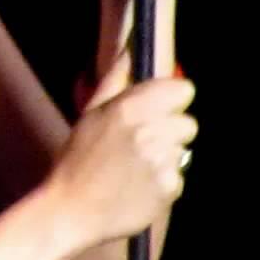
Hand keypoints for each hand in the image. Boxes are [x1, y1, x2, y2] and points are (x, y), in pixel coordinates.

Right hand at [45, 77, 196, 244]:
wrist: (71, 210)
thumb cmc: (77, 160)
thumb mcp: (89, 115)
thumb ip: (115, 80)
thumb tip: (130, 49)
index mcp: (129, 108)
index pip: (183, 90)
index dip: (172, 99)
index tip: (159, 109)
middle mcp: (149, 131)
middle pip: (188, 122)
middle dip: (170, 131)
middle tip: (141, 144)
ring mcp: (162, 161)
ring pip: (184, 150)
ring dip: (166, 156)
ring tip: (136, 167)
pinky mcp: (171, 187)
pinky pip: (179, 176)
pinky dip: (163, 181)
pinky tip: (138, 185)